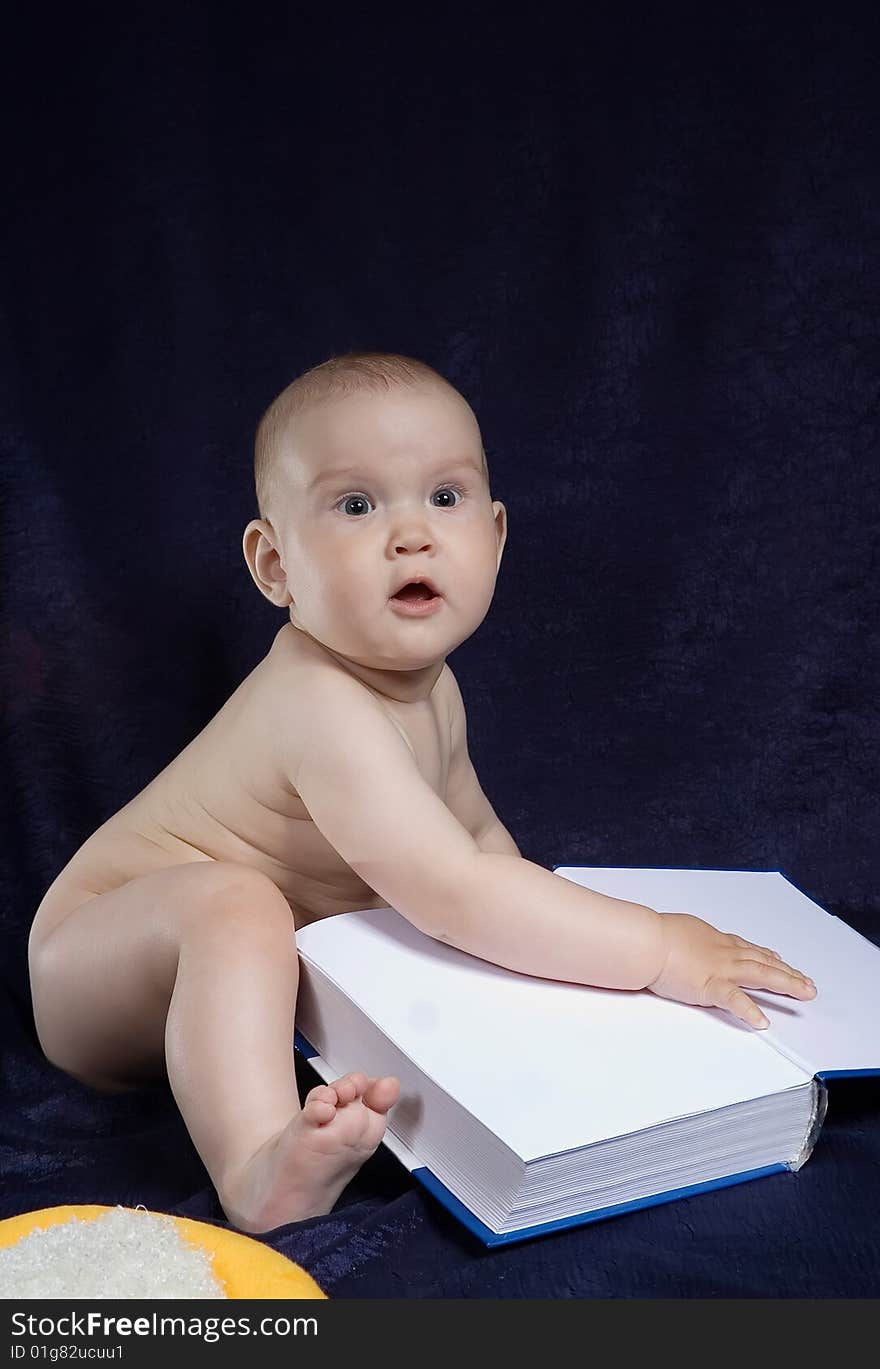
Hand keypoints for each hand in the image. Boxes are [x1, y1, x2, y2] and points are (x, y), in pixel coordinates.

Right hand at [646, 912, 816, 1028]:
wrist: (646, 942)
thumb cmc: (654, 936)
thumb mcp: (678, 931)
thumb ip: (689, 940)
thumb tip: (686, 942)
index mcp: (715, 940)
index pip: (747, 949)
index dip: (767, 956)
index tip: (780, 960)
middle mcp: (724, 953)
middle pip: (763, 962)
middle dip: (788, 972)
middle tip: (807, 982)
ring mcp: (720, 969)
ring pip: (762, 975)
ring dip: (787, 984)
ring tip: (805, 993)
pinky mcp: (711, 986)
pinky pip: (736, 1001)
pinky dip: (751, 1011)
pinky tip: (763, 1022)